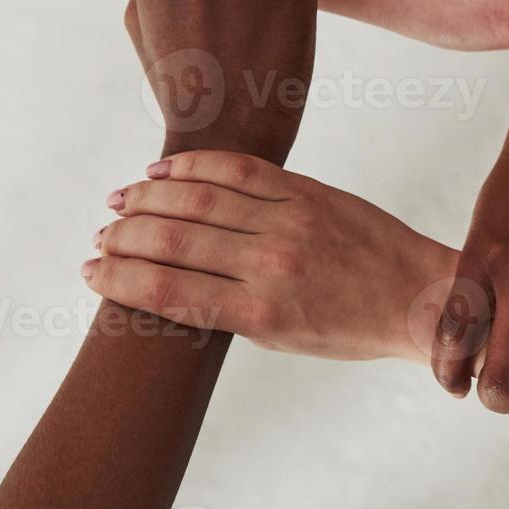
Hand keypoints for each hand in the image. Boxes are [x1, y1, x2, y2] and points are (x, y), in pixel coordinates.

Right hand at [84, 151, 456, 361]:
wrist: (420, 296)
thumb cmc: (350, 328)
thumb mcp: (284, 341)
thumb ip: (228, 311)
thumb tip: (166, 282)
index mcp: (262, 314)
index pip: (167, 293)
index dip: (118, 280)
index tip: (89, 272)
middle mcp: (272, 264)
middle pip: (172, 240)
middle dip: (123, 236)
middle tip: (99, 236)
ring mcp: (290, 221)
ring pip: (198, 199)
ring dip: (146, 197)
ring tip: (118, 201)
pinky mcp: (308, 191)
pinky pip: (239, 170)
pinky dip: (192, 167)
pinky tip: (162, 171)